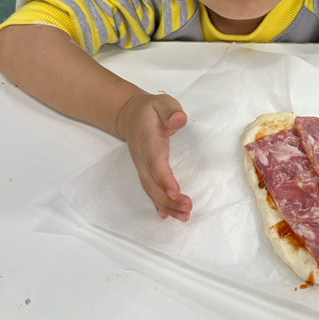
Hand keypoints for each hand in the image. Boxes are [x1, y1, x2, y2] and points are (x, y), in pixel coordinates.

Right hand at [116, 91, 191, 220]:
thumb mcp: (163, 103)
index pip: (155, 162)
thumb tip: (179, 120)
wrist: (131, 116)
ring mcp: (142, 167)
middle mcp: (143, 158)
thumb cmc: (151, 110)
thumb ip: (170, 110)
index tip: (175, 192)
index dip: (164, 178)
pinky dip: (158, 205)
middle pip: (152, 183)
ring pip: (151, 191)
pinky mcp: (145, 172)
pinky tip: (168, 216)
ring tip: (184, 215)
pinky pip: (150, 191)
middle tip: (187, 208)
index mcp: (148, 141)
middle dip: (168, 199)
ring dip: (167, 205)